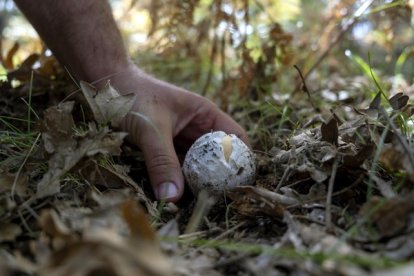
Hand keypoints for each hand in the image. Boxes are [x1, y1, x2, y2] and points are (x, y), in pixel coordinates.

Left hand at [110, 65, 249, 201]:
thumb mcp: (151, 129)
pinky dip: (178, 181)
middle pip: (217, 156)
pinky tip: (177, 195)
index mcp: (205, 115)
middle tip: (217, 201)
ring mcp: (180, 140)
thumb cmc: (133, 96)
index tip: (240, 184)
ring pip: (196, 166)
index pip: (236, 138)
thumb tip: (172, 198)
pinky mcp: (165, 149)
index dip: (243, 159)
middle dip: (219, 177)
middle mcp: (197, 129)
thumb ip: (162, 162)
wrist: (104, 87)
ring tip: (198, 204)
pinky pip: (177, 168)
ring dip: (197, 183)